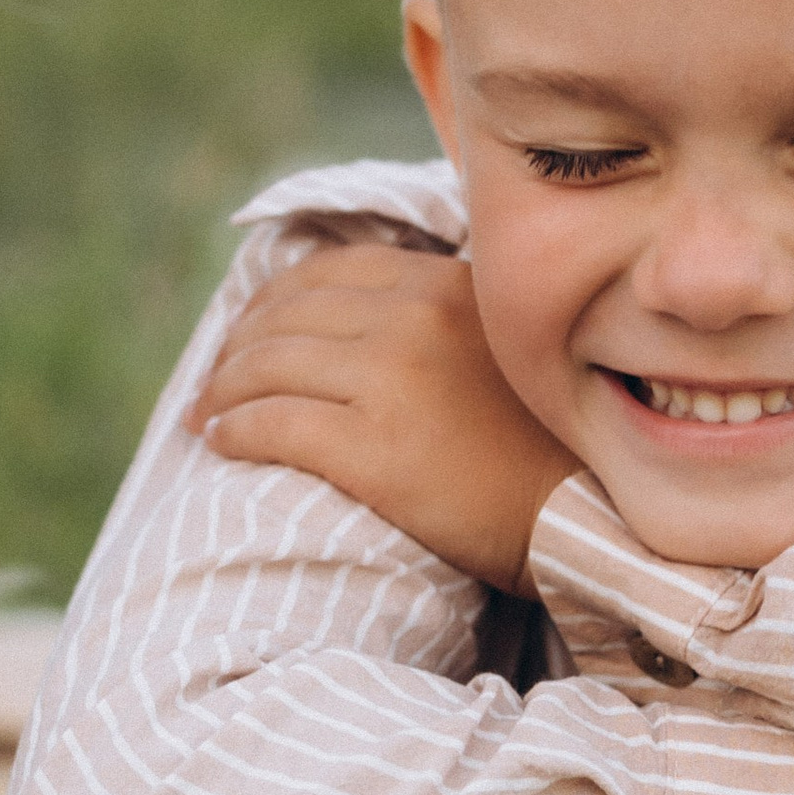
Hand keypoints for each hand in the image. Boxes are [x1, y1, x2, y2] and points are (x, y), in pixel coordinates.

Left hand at [191, 242, 576, 597]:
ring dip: (224, 389)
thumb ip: (453, 321)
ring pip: (269, 365)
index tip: (253, 331)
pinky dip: (234, 429)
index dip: (277, 300)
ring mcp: (392, 380)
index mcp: (449, 286)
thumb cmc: (554, 450)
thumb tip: (379, 327)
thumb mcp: (511, 350)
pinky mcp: (373, 448)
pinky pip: (273, 423)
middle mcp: (416, 318)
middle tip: (216, 379)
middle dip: (238, 346)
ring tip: (207, 414)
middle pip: (290, 314)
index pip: (334, 272)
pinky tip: (221, 442)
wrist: (586, 521)